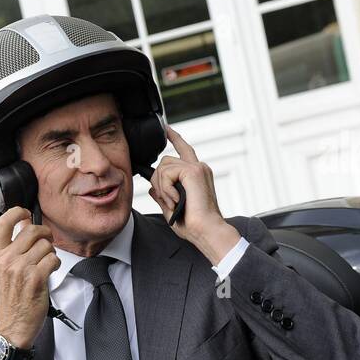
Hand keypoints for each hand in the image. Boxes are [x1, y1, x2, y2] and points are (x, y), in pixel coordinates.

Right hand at [0, 207, 58, 354]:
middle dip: (45, 235)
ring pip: (46, 246)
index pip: (2, 223)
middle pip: (32, 231)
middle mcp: (7, 260)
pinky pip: (53, 259)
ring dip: (50, 254)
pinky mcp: (36, 279)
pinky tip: (49, 272)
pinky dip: (55, 265)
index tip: (26, 213)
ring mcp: (21, 269)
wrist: (12, 325)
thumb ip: (14, 246)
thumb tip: (25, 222)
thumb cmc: (11, 299)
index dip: (17, 212)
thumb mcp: (5, 270)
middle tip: (46, 243)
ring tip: (45, 265)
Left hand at [149, 124, 240, 265]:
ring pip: (163, 167)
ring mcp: (197, 168)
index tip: (166, 129)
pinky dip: (166, 189)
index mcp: (196, 175)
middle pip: (165, 161)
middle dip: (158, 181)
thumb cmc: (194, 224)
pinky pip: (167, 174)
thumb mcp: (172, 209)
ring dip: (162, 188)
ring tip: (173, 202)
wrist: (207, 230)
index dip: (174, 138)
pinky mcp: (193, 171)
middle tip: (167, 200)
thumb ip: (162, 196)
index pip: (184, 150)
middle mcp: (198, 168)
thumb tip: (152, 188)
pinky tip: (176, 199)